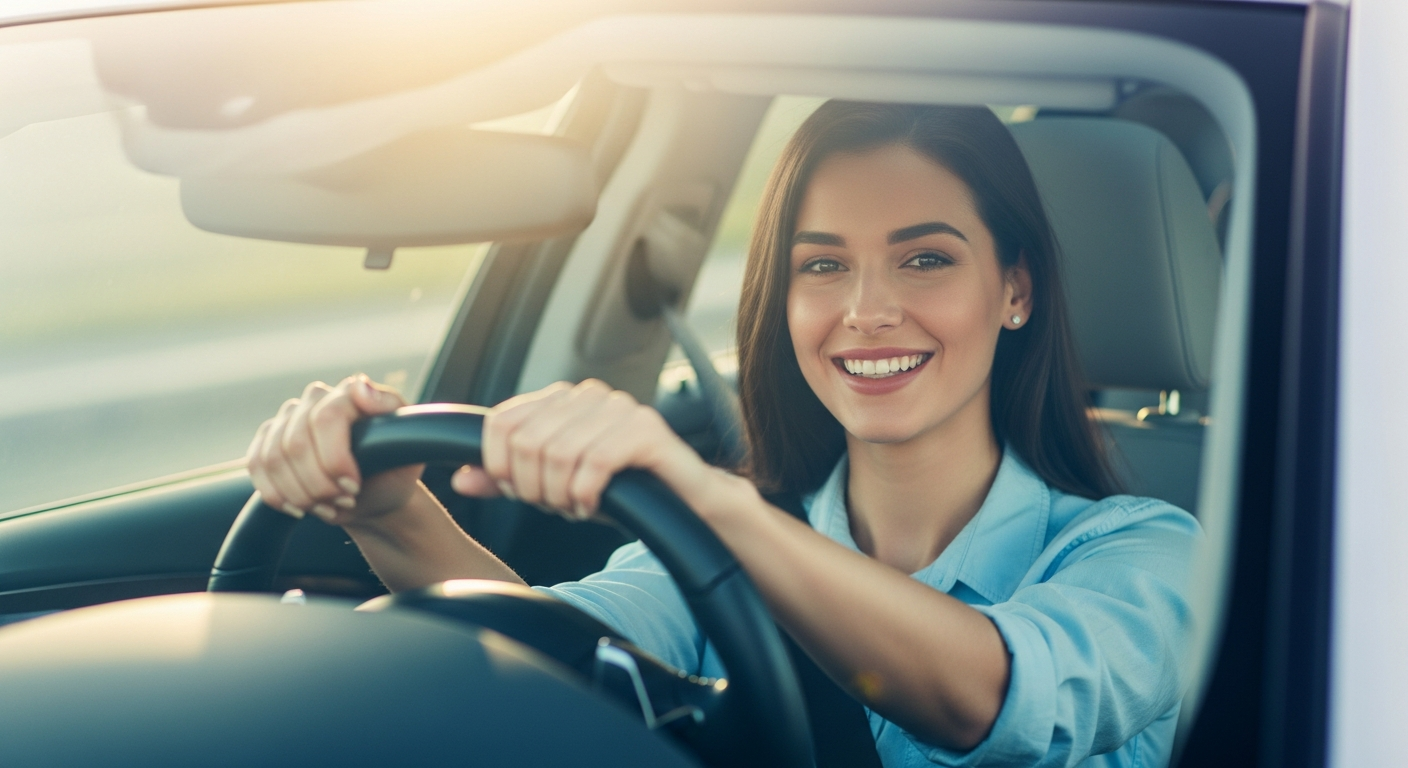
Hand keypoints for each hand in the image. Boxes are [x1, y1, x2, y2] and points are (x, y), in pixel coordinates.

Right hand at [245, 374, 417, 524]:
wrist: (375, 493)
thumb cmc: (394, 468)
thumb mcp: (409, 443)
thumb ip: (389, 410)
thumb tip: (359, 386)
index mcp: (350, 394)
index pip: (327, 418)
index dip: (334, 459)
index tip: (353, 488)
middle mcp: (315, 399)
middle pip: (296, 443)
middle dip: (319, 484)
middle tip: (344, 501)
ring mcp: (288, 418)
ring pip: (272, 458)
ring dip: (300, 494)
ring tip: (328, 506)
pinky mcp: (267, 440)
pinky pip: (257, 466)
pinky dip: (277, 495)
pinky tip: (301, 508)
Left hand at [450, 379, 717, 519]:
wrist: (684, 504)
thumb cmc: (619, 492)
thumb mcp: (553, 488)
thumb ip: (507, 480)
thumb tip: (460, 479)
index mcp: (562, 399)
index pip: (502, 422)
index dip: (500, 466)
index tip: (520, 493)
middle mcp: (589, 395)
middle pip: (526, 442)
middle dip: (531, 487)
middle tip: (554, 505)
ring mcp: (619, 408)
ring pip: (558, 454)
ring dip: (561, 495)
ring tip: (576, 507)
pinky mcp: (646, 429)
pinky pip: (595, 462)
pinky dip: (586, 495)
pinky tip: (594, 506)